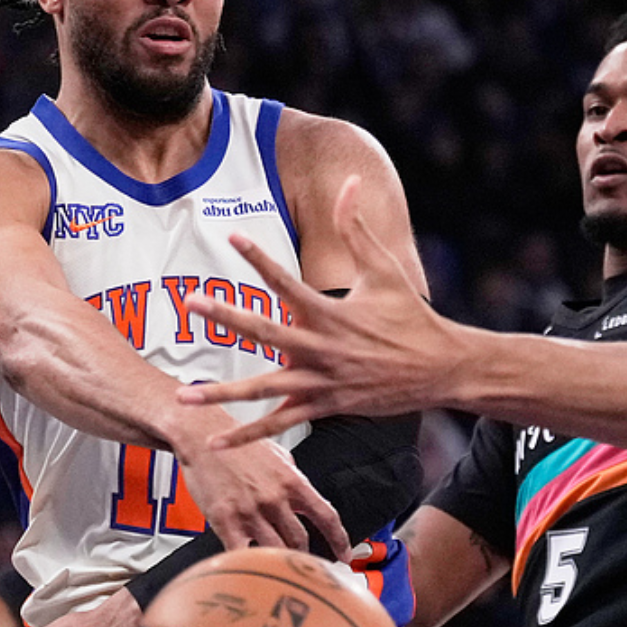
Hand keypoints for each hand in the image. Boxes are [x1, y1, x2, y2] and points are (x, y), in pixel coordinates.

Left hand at [177, 177, 460, 442]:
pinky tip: (216, 443)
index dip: (259, 257)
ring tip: (185, 396)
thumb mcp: (385, 269)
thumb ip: (357, 227)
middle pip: (266, 332)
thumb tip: (348, 182)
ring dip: (223, 395)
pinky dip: (249, 435)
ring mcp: (322, 381)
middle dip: (227, 317)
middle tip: (192, 303)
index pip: (288, 280)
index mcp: (332, 312)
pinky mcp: (326, 406)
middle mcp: (322, 347)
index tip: (232, 236)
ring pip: (265, 389)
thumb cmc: (411, 316)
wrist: (441, 368)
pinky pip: (281, 424)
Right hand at [177, 433, 350, 559]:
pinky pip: (240, 552)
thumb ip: (292, 480)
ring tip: (278, 570)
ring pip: (274, 550)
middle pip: (300, 540)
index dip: (340, 539)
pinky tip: (249, 569)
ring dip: (279, 563)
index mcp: (292, 481)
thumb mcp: (278, 456)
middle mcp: (275, 497)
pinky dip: (247, 564)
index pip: (327, 516)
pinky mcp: (225, 519)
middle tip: (304, 567)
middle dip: (305, 557)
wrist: (203, 435)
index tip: (345, 555)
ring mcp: (251, 510)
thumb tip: (304, 498)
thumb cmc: (237, 445)